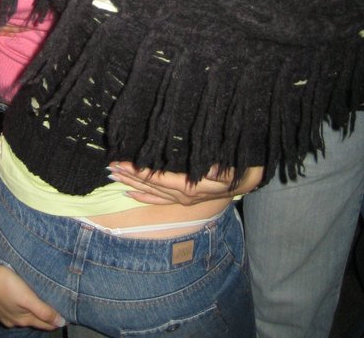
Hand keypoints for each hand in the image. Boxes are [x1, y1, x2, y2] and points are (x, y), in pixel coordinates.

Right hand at [0, 255, 64, 329]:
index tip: (66, 318)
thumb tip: (61, 322)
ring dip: (31, 312)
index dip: (55, 321)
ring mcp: (2, 314)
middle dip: (44, 317)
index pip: (44, 323)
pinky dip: (19, 307)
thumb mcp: (27, 297)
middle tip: (56, 311)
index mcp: (22, 319)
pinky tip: (19, 300)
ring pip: (21, 315)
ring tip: (40, 304)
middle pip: (32, 320)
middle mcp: (12, 320)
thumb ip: (43, 310)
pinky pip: (11, 309)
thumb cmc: (4, 284)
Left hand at [108, 163, 263, 205]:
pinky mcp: (187, 201)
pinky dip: (145, 197)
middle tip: (110, 166)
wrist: (252, 177)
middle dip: (132, 177)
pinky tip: (129, 193)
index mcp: (199, 184)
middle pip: (156, 187)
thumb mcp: (236, 160)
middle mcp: (191, 195)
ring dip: (134, 186)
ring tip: (114, 176)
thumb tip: (211, 168)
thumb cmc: (242, 161)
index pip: (165, 179)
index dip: (143, 173)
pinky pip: (163, 201)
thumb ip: (222, 164)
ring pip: (156, 194)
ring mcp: (188, 200)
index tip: (124, 162)